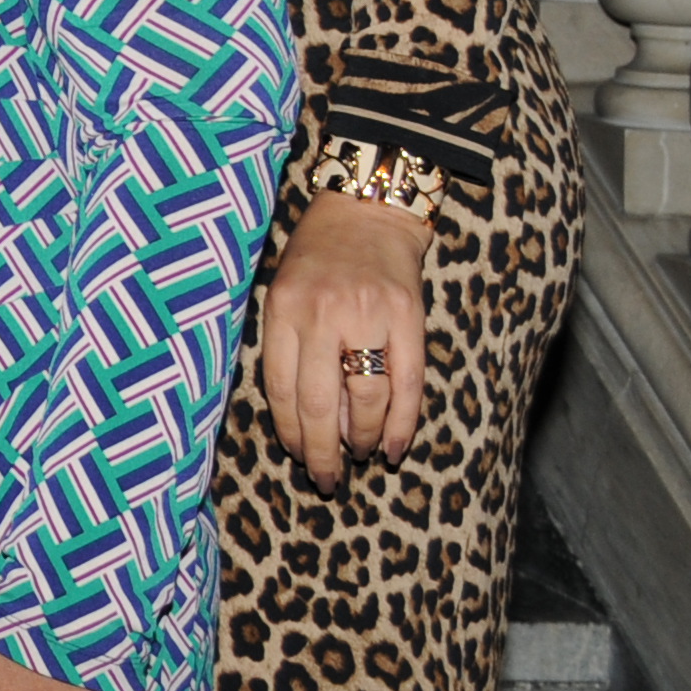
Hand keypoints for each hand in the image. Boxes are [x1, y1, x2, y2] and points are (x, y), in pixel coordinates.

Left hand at [261, 190, 430, 487]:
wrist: (367, 211)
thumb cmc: (317, 256)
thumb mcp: (281, 289)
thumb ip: (284, 344)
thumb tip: (297, 417)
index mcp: (283, 308)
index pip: (280, 386)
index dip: (289, 430)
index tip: (297, 455)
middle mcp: (323, 313)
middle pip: (319, 402)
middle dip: (322, 451)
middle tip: (326, 480)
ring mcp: (368, 316)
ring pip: (365, 398)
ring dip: (361, 439)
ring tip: (358, 456)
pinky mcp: (409, 318)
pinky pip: (407, 384)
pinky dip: (401, 423)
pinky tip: (393, 447)